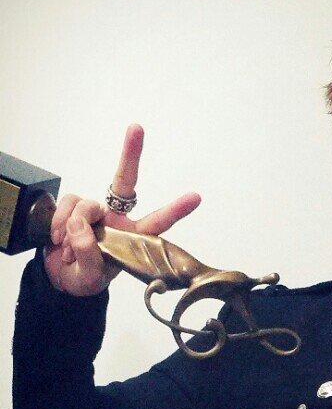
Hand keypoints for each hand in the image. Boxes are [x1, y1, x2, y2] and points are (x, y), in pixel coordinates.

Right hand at [42, 122, 200, 296]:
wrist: (60, 279)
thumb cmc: (84, 278)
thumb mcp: (91, 278)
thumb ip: (90, 255)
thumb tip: (80, 227)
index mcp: (132, 238)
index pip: (157, 223)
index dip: (175, 210)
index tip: (195, 197)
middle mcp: (116, 219)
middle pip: (125, 181)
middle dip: (131, 154)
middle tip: (136, 129)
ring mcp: (94, 211)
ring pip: (86, 205)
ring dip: (73, 229)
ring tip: (68, 251)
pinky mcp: (73, 206)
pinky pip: (67, 205)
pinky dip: (59, 223)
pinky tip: (58, 241)